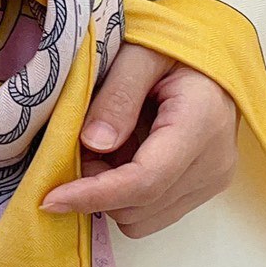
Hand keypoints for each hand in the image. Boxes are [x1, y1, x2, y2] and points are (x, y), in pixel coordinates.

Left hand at [40, 44, 238, 235]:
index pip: (145, 180)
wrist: (208, 59)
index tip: (50, 197)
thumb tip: (93, 144)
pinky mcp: (204, 189)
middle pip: (139, 206)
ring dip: (110, 194)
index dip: (94, 194)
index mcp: (202, 122)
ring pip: (141, 219)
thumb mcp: (139, 54)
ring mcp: (212, 180)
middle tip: (81, 145)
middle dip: (96, 187)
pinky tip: (124, 158)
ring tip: (106, 148)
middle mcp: (214, 162)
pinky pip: (152, 214)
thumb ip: (117, 96)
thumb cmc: (172, 47)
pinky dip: (126, 196)